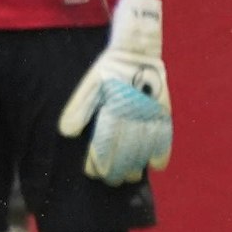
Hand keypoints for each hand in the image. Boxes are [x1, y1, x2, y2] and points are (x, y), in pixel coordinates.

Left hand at [58, 0, 171, 185]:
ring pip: (144, 145)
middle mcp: (133, 112)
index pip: (104, 141)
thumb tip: (66, 132)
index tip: (93, 173)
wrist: (137, 50)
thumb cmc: (108, 70)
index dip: (98, 160)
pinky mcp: (164, 109)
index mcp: (112, 107)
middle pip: (124, 148)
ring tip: (130, 178)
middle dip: (116, 168)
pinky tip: (157, 166)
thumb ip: (78, 107)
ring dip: (137, 164)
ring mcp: (150, 112)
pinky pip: (165, 134)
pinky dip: (162, 150)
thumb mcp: (90, 84)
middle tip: (110, 181)